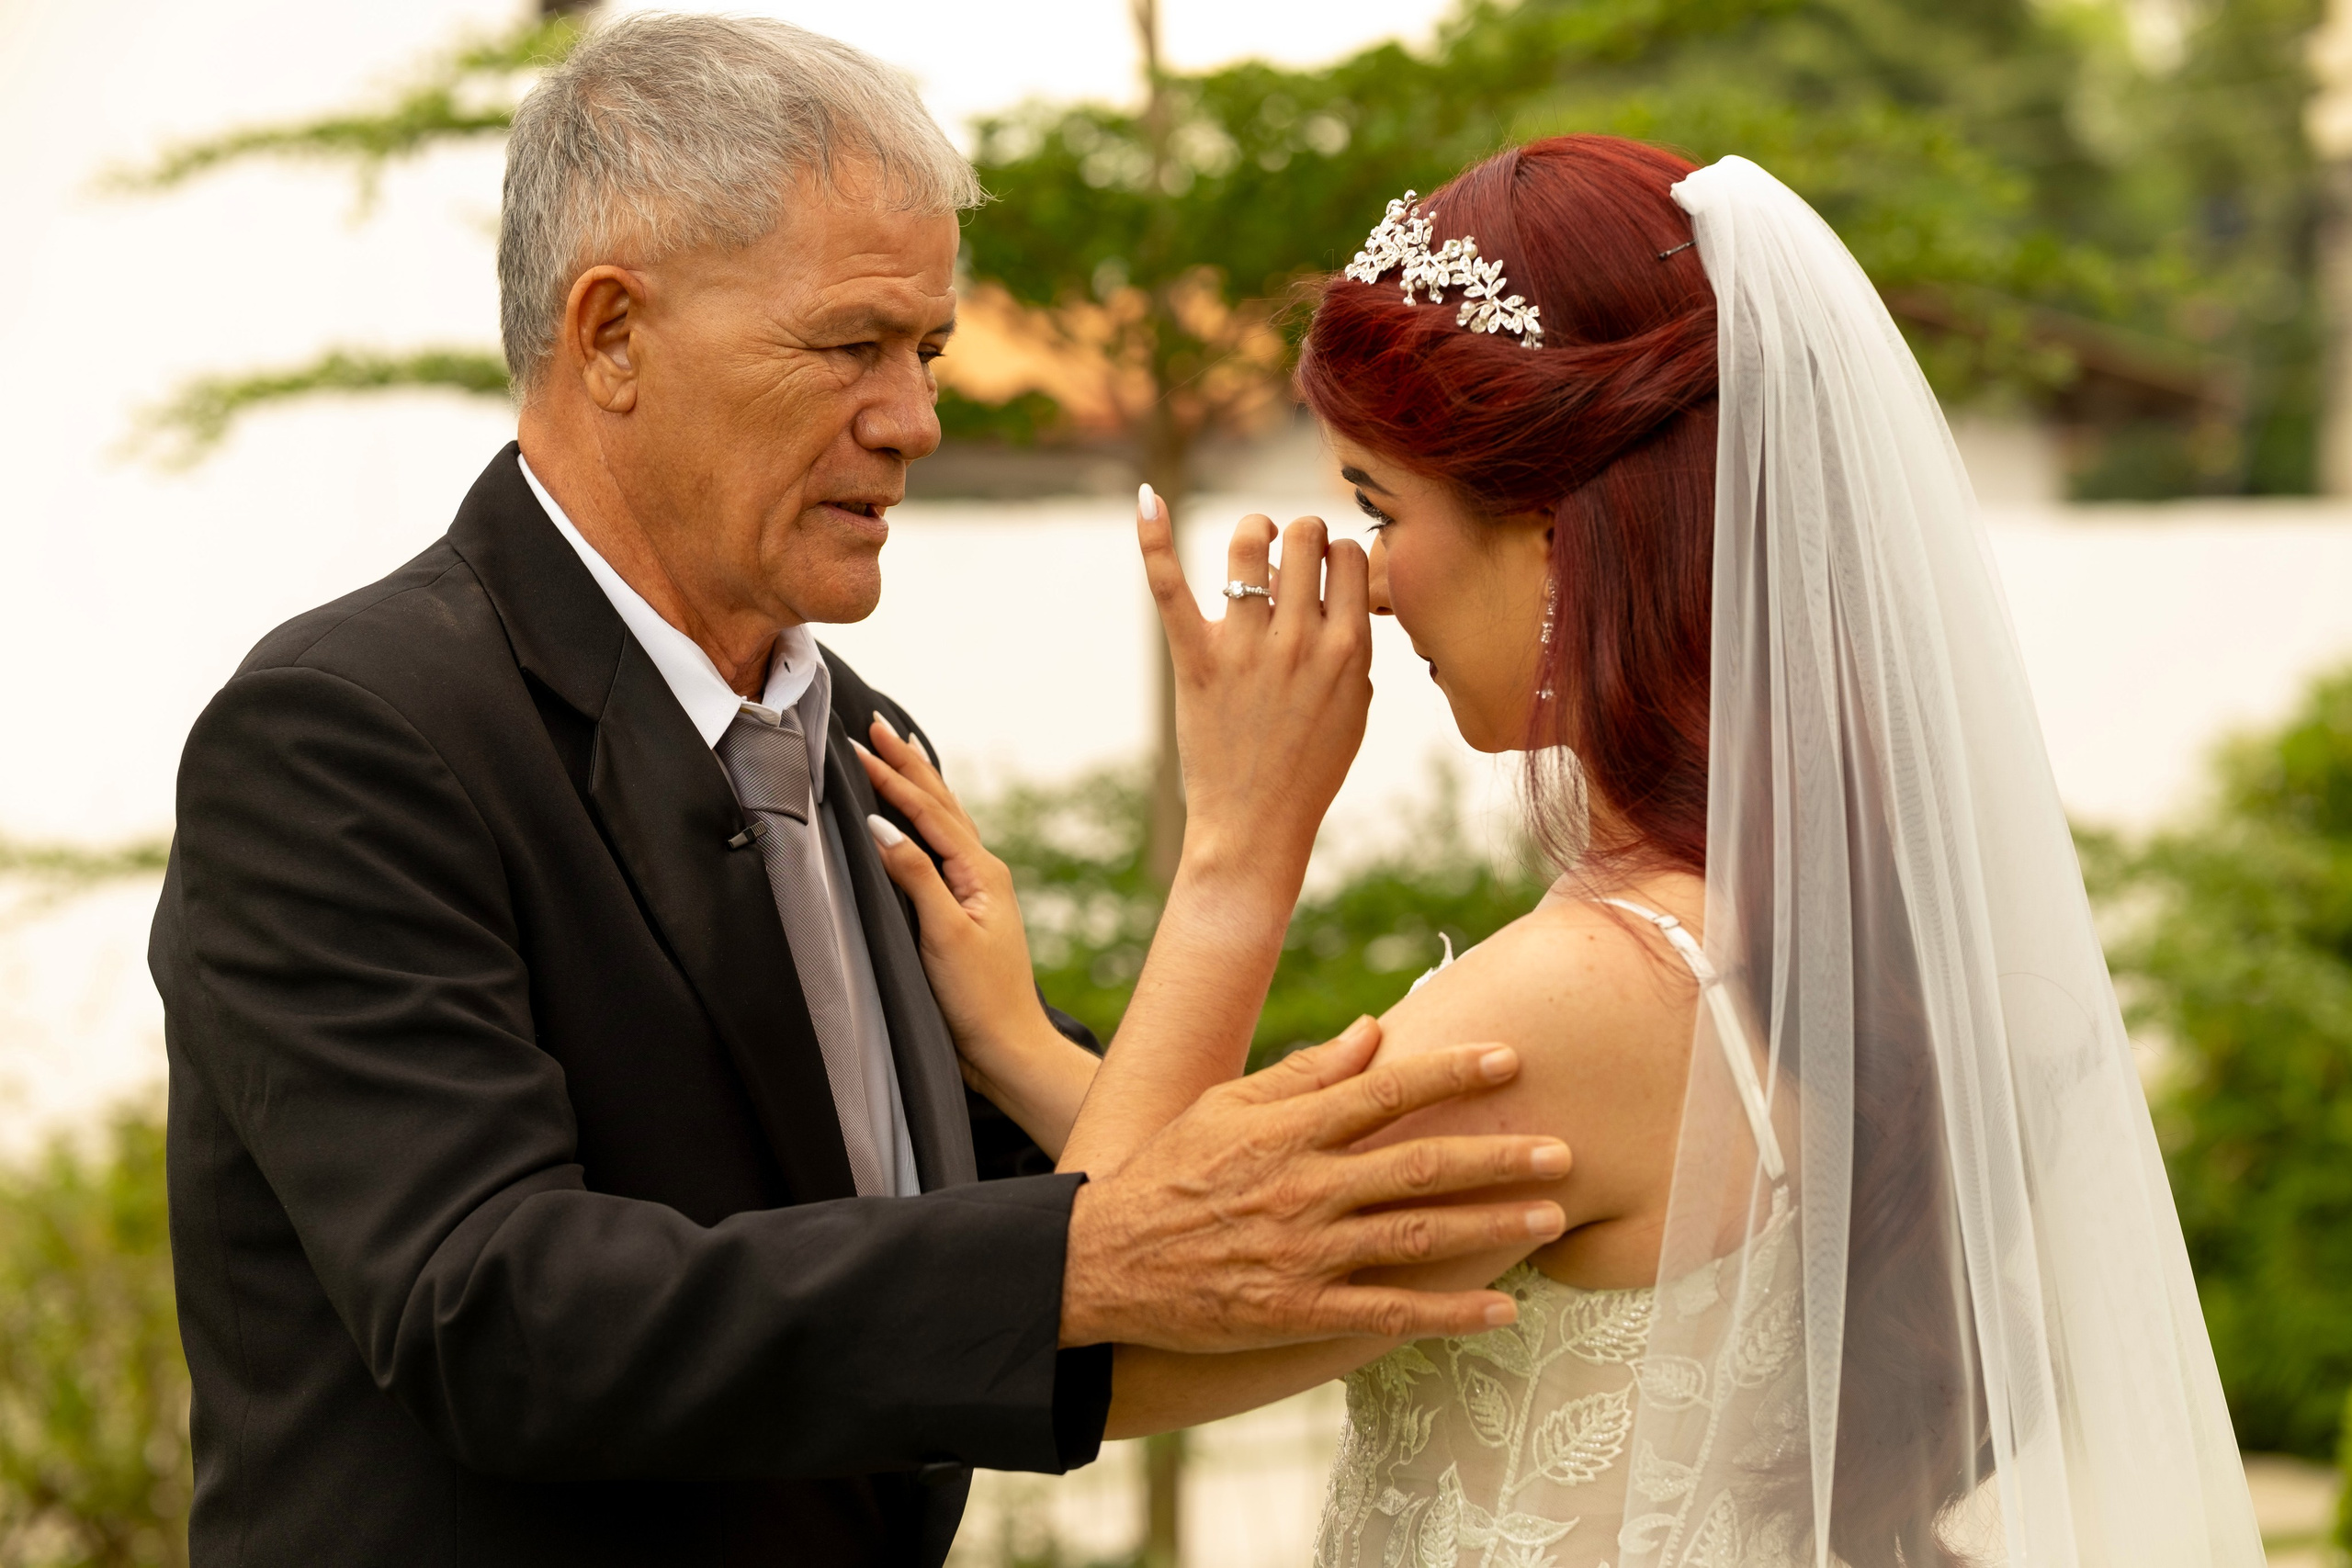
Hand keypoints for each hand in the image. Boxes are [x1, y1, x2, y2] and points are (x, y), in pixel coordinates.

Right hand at [858, 714, 1095, 1152]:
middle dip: (908, 764)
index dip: (892, 777)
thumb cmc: (977, 1000)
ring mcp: (979, 890)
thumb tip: (882, 828)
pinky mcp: (968, 910)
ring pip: (945, 822)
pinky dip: (927, 821)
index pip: (928, 812)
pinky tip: (918, 820)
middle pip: (941, 804)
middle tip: (878, 725)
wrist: (1006, 1048)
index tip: (859, 744)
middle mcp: (984, 873)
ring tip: (900, 752)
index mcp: (981, 872)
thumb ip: (916, 877)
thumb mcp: (944, 936)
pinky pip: (943, 848)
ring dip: (920, 785)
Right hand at [1059, 1018, 1572, 1349]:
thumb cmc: (1168, 1173)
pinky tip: (1503, 1309)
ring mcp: (1305, 1253)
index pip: (1387, 1091)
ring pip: (1417, 1237)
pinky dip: (1450, 1313)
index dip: (1452, 1073)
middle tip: (1562, 1148)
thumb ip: (1304, 1072)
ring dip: (1490, 1227)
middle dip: (1497, 1155)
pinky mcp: (1299, 1311)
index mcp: (1288, 1130)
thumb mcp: (1224, 1106)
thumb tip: (1373, 1032)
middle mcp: (1305, 1187)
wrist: (1104, 1262)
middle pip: (1419, 1164)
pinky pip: (1389, 1313)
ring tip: (1551, 1217)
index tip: (1509, 1060)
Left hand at [1139, 487, 1371, 884]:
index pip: (1350, 556)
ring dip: (1254, 531)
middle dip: (1299, 534)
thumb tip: (1345, 595)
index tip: (1324, 576)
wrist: (1257, 823)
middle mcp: (1301, 640)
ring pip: (1250, 545)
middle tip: (1289, 561)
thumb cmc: (1310, 768)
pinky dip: (1155, 538)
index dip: (1337, 554)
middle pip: (1305, 536)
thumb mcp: (1356, 706)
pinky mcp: (1197, 659)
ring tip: (1254, 544)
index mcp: (1348, 649)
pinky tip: (1146, 499)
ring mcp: (1247, 648)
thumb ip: (1354, 647)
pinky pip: (1171, 586)